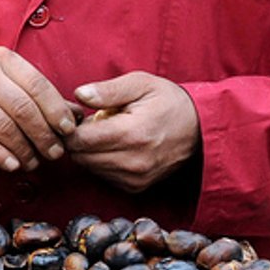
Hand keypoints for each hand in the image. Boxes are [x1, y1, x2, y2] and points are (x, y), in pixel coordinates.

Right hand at [0, 46, 78, 172]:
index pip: (38, 85)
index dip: (56, 110)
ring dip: (23, 149)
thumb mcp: (8, 88)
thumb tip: (78, 116)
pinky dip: (0, 155)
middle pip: (22, 108)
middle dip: (43, 135)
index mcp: (1, 58)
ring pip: (3, 126)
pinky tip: (13, 165)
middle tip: (54, 154)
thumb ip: (40, 99)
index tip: (68, 131)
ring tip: (33, 163)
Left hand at [65, 72, 199, 191]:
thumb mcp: (141, 83)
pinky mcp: (137, 187)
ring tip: (104, 132)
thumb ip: (108, 90)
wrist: (201, 128)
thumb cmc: (168, 101)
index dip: (69, 127)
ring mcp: (136, 177)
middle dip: (76, 139)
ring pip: (89, 168)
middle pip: (80, 156)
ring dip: (88, 151)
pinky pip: (103, 176)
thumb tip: (79, 95)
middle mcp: (133, 162)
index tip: (75, 115)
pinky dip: (101, 162)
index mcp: (131, 134)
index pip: (79, 140)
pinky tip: (114, 145)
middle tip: (88, 122)